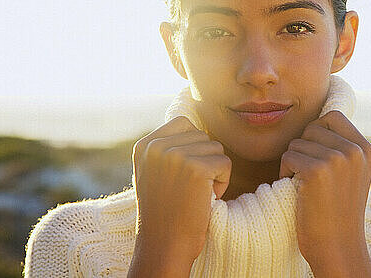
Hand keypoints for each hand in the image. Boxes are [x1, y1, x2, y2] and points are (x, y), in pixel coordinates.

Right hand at [128, 116, 231, 277]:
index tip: (183, 175)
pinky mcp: (195, 168)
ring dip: (214, 173)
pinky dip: (222, 183)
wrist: (164, 246)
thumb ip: (165, 147)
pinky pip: (225, 163)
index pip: (184, 123)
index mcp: (145, 145)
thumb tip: (188, 123)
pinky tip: (204, 199)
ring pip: (216, 149)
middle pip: (203, 136)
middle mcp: (156, 146)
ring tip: (194, 194)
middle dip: (204, 161)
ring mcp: (175, 155)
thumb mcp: (153, 172)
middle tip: (188, 189)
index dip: (194, 148)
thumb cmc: (165, 212)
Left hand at [279, 110, 370, 276]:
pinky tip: (296, 190)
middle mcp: (355, 150)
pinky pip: (288, 156)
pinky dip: (285, 172)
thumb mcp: (353, 173)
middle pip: (312, 128)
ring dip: (293, 162)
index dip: (317, 131)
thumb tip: (320, 120)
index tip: (315, 154)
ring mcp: (337, 159)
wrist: (338, 247)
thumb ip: (343, 146)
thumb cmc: (338, 211)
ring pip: (297, 142)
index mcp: (365, 148)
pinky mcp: (317, 171)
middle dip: (303, 148)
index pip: (332, 116)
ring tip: (304, 185)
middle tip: (307, 173)